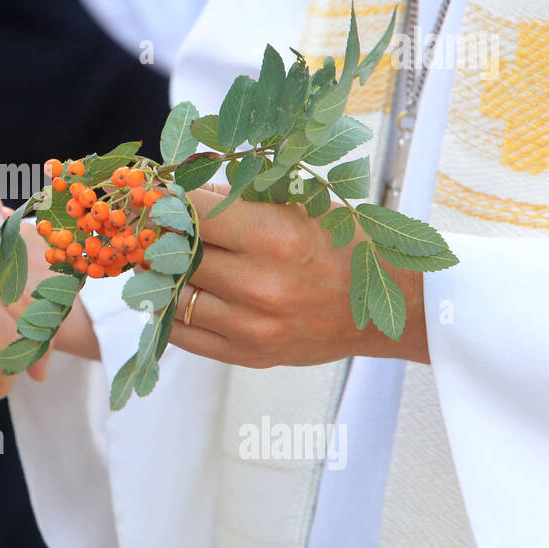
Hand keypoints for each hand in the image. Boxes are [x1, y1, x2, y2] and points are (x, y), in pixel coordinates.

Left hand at [168, 187, 428, 367]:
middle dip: (165, 236)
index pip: (194, 212)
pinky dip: (168, 312)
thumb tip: (183, 192)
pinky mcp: (248, 355)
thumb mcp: (302, 206)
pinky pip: (183, 334)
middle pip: (179, 254)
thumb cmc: (345, 248)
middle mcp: (260, 285)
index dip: (172, 201)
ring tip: (163, 258)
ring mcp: (252, 326)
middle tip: (159, 225)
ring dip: (162, 275)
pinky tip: (172, 292)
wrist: (389, 310)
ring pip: (174, 295)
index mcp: (276, 238)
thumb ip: (241, 198)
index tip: (166, 196)